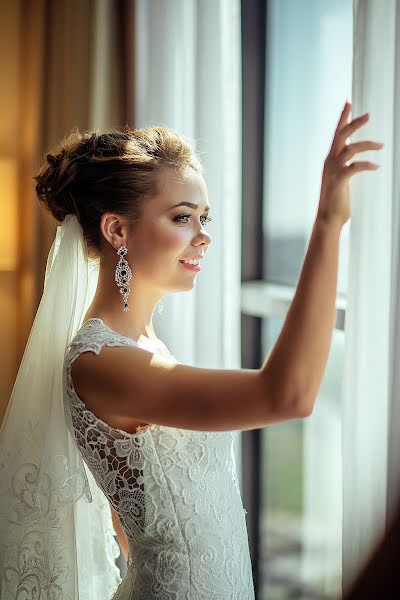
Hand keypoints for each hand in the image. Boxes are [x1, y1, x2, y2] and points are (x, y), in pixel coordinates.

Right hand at [317, 101, 383, 227]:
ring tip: (381, 145)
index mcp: (330, 160)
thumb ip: (344, 166)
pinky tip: (376, 166)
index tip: (348, 103)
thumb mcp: (339, 178)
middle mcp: (329, 162)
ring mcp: (334, 171)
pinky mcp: (340, 180)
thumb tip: (353, 159)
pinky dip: (367, 164)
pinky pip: (355, 166)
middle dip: (354, 123)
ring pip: (350, 149)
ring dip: (367, 144)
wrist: (328, 218)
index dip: (342, 118)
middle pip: (341, 136)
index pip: (336, 135)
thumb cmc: (336, 200)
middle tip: (367, 114)